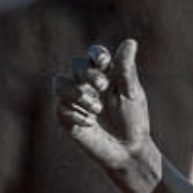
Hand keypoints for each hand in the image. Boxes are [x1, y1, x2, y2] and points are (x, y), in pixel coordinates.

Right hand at [53, 40, 156, 190]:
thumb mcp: (131, 94)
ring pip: (59, 83)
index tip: (105, 64)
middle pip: (76, 65)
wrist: (128, 149)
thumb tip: (131, 42)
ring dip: (77, 93)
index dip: (96, 56)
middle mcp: (86, 83)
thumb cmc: (132, 120)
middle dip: (88, 73)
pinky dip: (76, 114)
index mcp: (104, 73)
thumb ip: (126, 70)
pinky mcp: (66, 118)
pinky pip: (61, 108)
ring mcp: (74, 100)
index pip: (95, 55)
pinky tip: (90, 123)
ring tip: (97, 109)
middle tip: (103, 86)